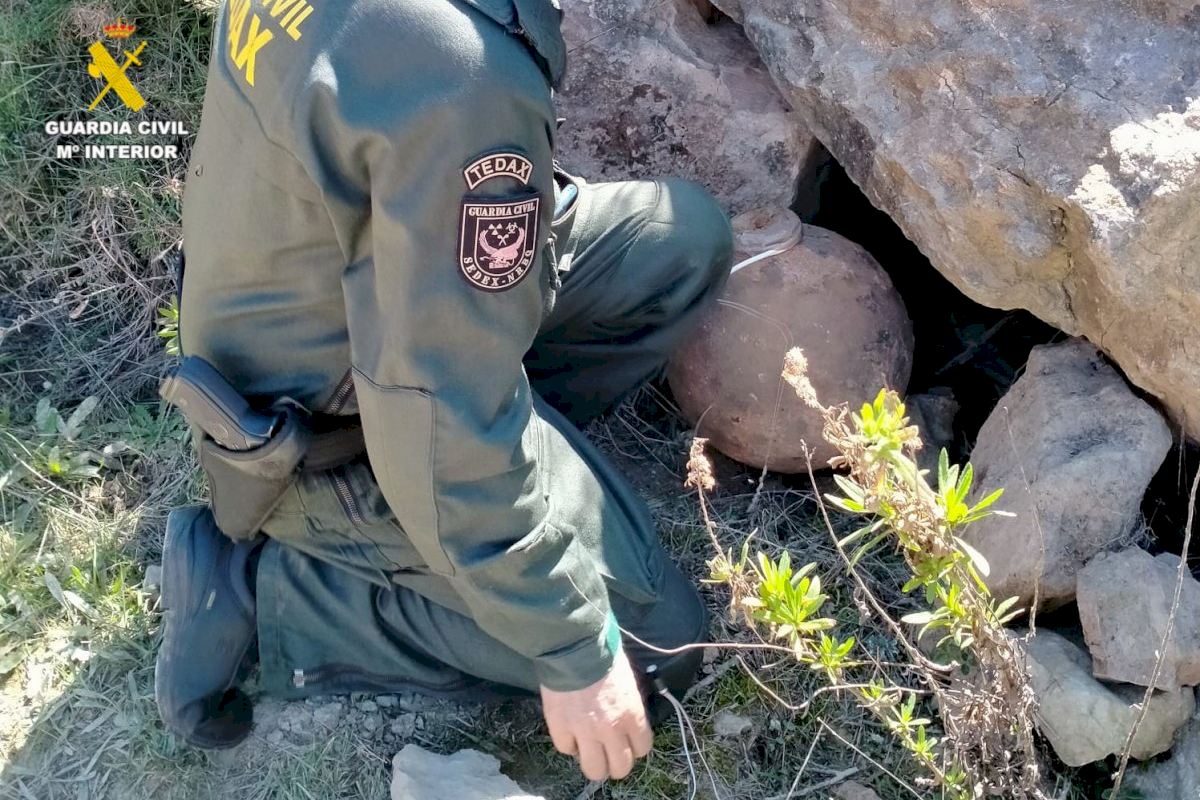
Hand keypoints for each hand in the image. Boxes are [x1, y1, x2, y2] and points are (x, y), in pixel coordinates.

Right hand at [540, 649, 652, 780]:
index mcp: (632, 715)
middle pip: (620, 768)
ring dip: (595, 763)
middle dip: (617, 764)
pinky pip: (567, 750)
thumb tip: (627, 721)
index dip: (636, 747)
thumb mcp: (628, 682)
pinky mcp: (560, 728)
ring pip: (594, 770)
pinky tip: (571, 733)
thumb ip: (629, 707)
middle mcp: (611, 730)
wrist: (574, 647)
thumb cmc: (605, 657)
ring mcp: (584, 732)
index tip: (629, 742)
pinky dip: (569, 744)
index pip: (642, 748)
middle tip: (610, 754)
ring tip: (591, 752)